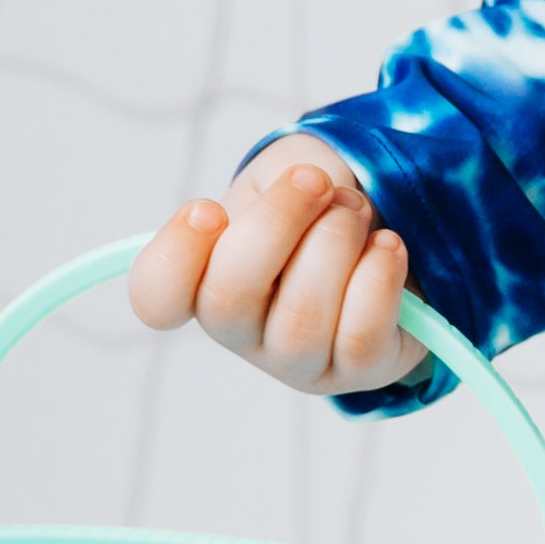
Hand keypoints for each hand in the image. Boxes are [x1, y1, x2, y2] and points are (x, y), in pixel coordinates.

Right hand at [126, 140, 427, 399]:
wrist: (388, 240)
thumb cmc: (321, 211)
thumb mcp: (284, 174)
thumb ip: (280, 176)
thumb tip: (309, 192)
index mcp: (206, 279)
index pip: (156, 296)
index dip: (174, 255)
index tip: (208, 209)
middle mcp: (243, 330)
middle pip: (228, 299)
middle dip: (278, 223)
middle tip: (315, 181)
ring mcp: (297, 359)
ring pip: (301, 319)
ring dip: (336, 243)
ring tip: (357, 211)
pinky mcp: (357, 368)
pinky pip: (361, 333)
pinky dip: (378, 275)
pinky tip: (387, 245)